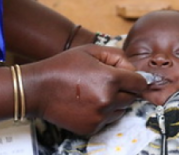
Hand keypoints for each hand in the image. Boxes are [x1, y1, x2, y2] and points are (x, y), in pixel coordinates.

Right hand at [22, 44, 146, 135]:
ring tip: (95, 91)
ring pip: (121, 110)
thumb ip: (117, 56)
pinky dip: (103, 113)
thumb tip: (133, 69)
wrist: (39, 89)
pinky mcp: (91, 128)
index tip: (131, 77)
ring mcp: (99, 117)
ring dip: (115, 102)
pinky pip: (107, 120)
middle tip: (107, 81)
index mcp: (110, 80)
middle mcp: (108, 100)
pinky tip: (88, 102)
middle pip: (132, 98)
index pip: (140, 83)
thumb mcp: (91, 50)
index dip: (136, 78)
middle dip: (125, 89)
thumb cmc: (63, 66)